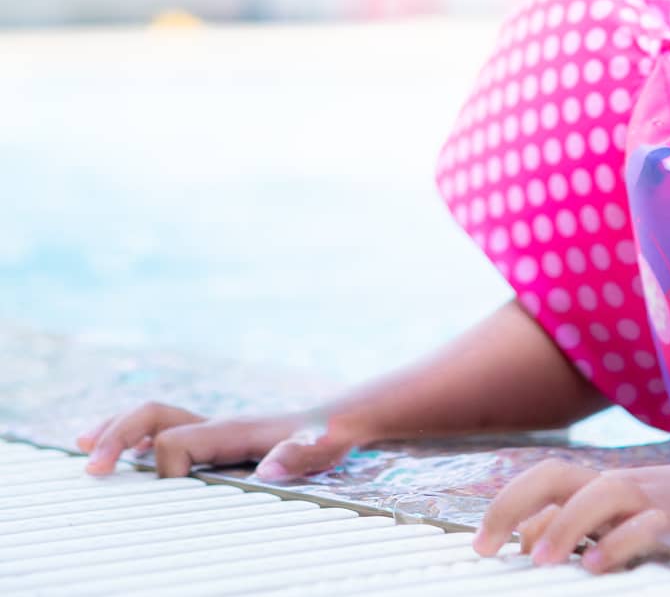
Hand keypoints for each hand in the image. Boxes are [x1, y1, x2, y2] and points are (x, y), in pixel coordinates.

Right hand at [76, 402, 368, 482]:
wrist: (346, 418)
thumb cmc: (332, 435)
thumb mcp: (323, 446)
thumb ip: (299, 454)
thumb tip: (269, 470)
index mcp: (230, 429)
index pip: (174, 443)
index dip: (165, 467)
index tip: (172, 493)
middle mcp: (217, 426)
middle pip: (154, 416)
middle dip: (116, 434)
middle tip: (88, 465)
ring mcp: (217, 432)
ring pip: (157, 422)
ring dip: (119, 432)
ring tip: (84, 446)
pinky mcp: (222, 443)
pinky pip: (171, 436)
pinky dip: (141, 440)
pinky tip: (131, 455)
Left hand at [470, 456, 669, 572]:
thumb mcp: (619, 518)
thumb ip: (576, 526)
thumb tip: (528, 543)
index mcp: (599, 484)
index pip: (541, 482)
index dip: (506, 507)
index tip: (483, 545)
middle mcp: (616, 484)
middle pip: (555, 475)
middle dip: (514, 504)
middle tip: (486, 546)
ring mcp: (647, 495)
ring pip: (599, 493)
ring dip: (565, 524)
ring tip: (541, 560)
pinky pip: (646, 523)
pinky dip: (620, 541)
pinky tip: (598, 566)